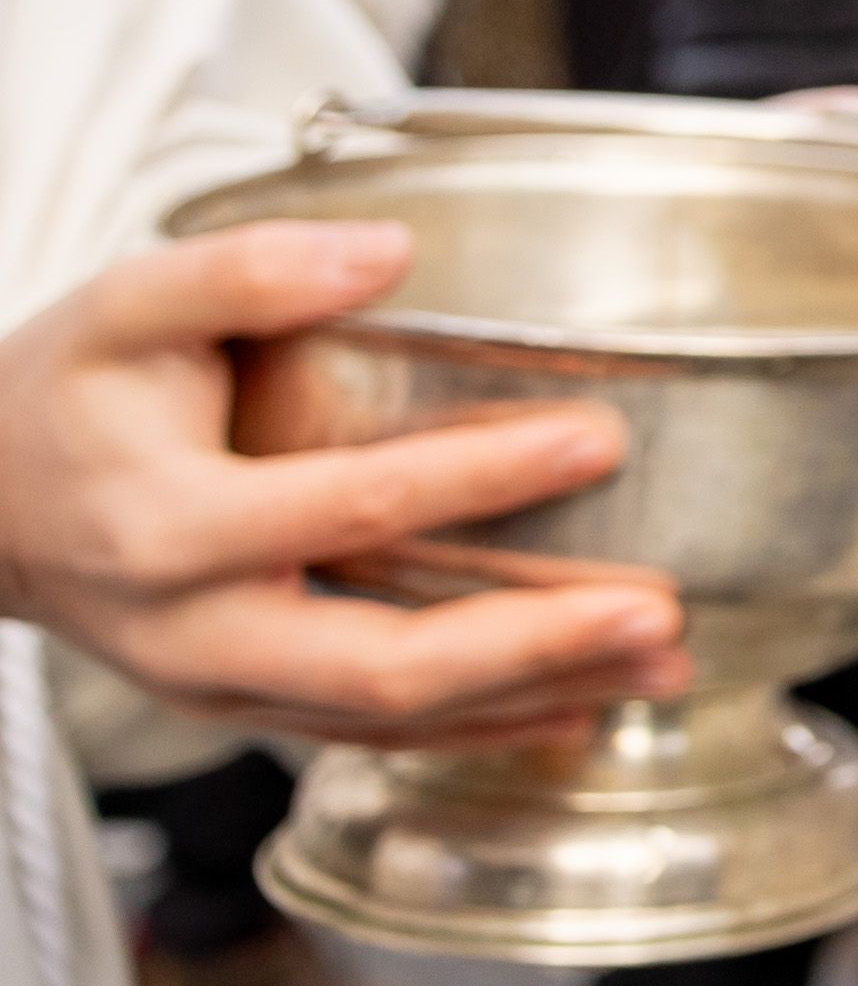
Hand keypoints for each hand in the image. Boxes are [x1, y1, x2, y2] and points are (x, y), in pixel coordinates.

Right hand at [0, 225, 679, 744]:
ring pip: (390, 721)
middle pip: (381, 668)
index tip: (598, 438)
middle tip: (658, 609)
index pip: (348, 507)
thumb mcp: (127, 305)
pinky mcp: (247, 703)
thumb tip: (385, 249)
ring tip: (665, 664)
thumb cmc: (63, 395)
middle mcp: (195, 631)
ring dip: (536, 697)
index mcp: (166, 528)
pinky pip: (373, 736)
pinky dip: (482, 731)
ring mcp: (222, 685)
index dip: (480, 475)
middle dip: (532, 644)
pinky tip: (585, 709)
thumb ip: (250, 270)